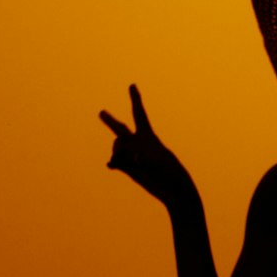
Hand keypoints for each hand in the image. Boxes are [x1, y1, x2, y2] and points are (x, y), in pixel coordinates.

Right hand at [99, 85, 194, 207]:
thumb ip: (136, 157)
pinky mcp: (129, 169)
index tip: (132, 85)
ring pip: (117, 147)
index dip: (135, 99)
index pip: (139, 114)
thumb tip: (119, 157)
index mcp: (148, 137)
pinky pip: (116, 162)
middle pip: (120, 129)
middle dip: (110, 121)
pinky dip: (113, 162)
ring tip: (125, 162)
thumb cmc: (171, 174)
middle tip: (101, 112)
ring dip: (117, 152)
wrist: (174, 191)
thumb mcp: (157, 162)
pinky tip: (111, 165)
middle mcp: (138, 144)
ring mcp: (132, 156)